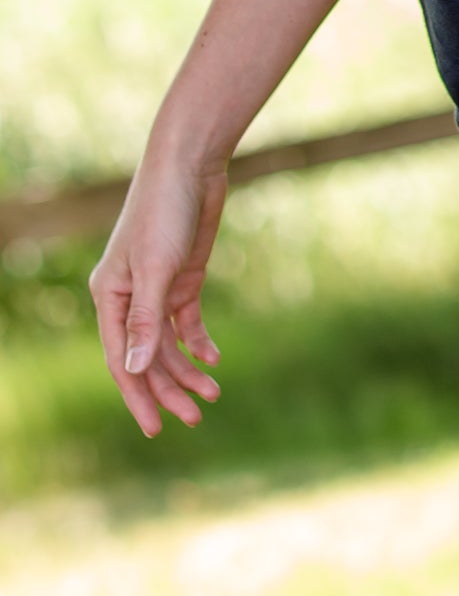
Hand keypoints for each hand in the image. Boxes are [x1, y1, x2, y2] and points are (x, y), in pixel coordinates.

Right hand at [89, 154, 226, 437]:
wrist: (190, 165)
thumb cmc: (165, 212)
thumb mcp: (156, 268)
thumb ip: (147, 320)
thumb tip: (135, 369)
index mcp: (109, 298)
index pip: (121, 360)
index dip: (138, 396)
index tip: (154, 430)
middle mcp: (129, 298)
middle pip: (146, 357)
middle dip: (169, 389)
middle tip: (197, 416)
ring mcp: (157, 289)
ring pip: (168, 344)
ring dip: (187, 369)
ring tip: (213, 394)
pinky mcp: (183, 278)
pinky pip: (186, 322)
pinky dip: (198, 342)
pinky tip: (213, 359)